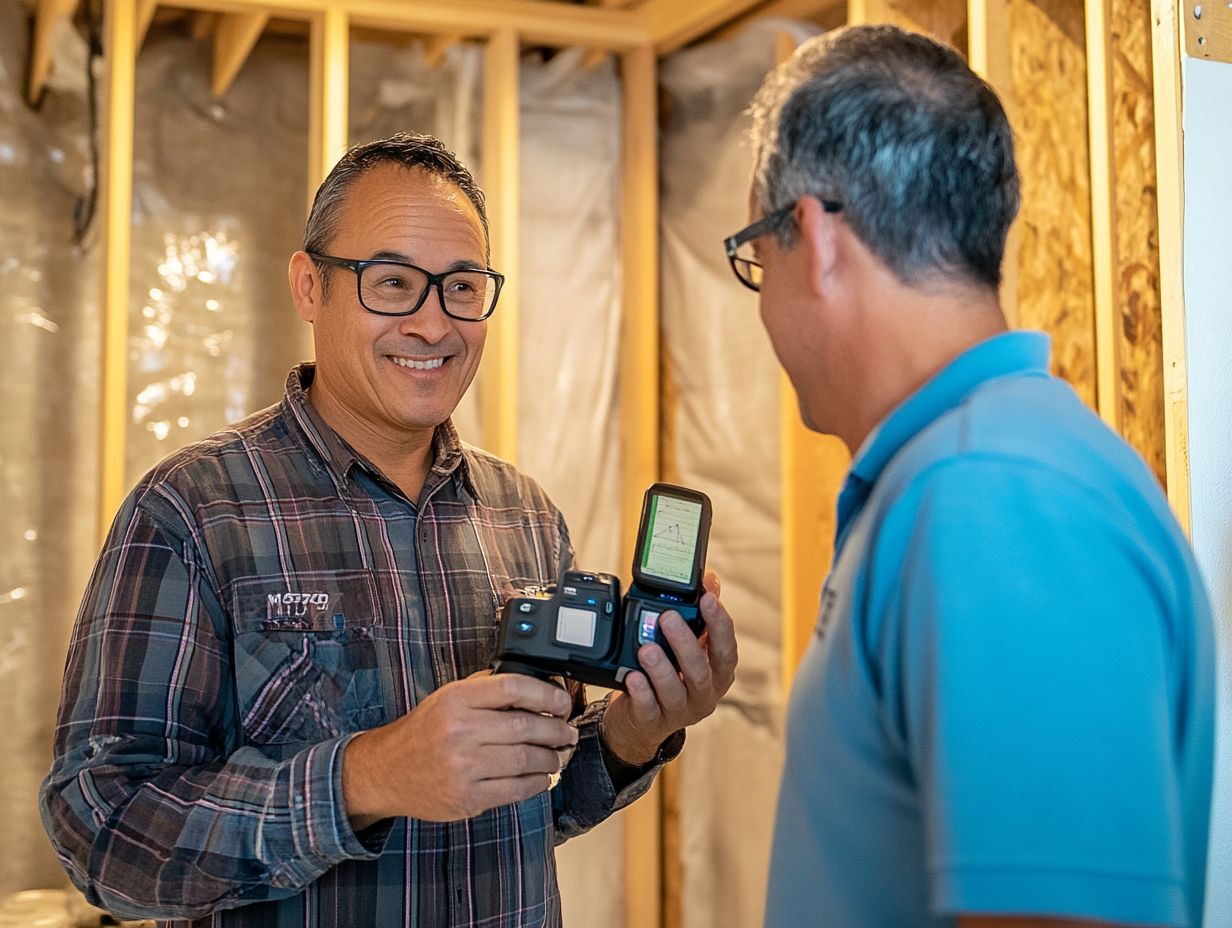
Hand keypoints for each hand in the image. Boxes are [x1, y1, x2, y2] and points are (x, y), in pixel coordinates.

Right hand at [342, 671, 577, 827]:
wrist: (386, 771)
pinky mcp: (467, 798)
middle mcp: (459, 731)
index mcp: (456, 700)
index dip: (547, 694)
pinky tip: (541, 776)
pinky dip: (538, 783)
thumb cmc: (424, 731)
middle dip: (557, 730)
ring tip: (556, 755)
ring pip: (527, 760)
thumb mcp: (448, 697)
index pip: (514, 689)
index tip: (562, 702)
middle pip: (527, 726)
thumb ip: (487, 689)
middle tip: (567, 732)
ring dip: (551, 758)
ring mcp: (463, 768)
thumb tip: (538, 685)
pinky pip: (516, 790)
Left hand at [601, 571, 736, 764]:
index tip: (707, 600)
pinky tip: (632, 676)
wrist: (643, 721)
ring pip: (675, 692)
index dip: (720, 625)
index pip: (727, 650)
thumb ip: (701, 614)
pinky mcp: (652, 722)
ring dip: (661, 668)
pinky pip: (648, 708)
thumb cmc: (672, 675)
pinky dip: (641, 692)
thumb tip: (710, 578)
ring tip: (646, 648)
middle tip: (668, 618)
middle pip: (701, 672)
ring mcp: (679, 711)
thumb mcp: (689, 646)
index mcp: (717, 674)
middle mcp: (703, 694)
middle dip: (686, 643)